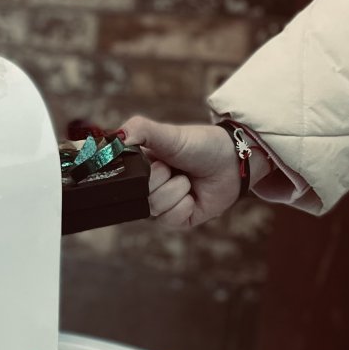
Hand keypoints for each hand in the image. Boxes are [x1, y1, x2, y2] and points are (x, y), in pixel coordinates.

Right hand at [118, 117, 239, 228]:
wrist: (232, 159)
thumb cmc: (200, 144)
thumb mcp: (167, 133)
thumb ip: (140, 129)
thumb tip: (116, 138)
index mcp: (141, 168)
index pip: (123, 180)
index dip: (138, 174)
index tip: (155, 162)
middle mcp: (149, 188)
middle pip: (140, 196)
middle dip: (161, 179)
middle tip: (174, 168)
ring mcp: (163, 205)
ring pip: (155, 208)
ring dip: (176, 190)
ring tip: (187, 180)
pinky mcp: (178, 219)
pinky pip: (169, 220)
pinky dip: (184, 206)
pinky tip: (193, 196)